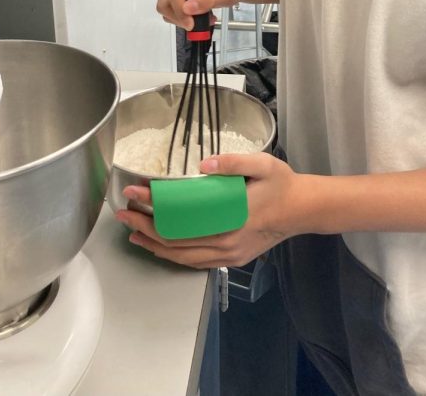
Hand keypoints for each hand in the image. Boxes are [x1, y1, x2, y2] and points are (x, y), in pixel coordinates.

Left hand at [116, 153, 300, 267]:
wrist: (302, 209)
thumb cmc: (281, 185)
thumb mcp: (263, 164)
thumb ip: (234, 162)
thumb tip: (205, 165)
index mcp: (230, 219)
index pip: (181, 217)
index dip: (154, 206)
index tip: (134, 192)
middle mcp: (226, 242)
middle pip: (175, 241)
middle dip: (144, 227)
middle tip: (123, 213)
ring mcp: (228, 254)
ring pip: (182, 256)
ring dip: (154, 245)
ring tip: (133, 232)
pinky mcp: (231, 259)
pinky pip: (195, 262)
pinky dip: (173, 256)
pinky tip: (161, 247)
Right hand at [156, 0, 246, 30]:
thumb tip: (187, 9)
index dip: (178, 8)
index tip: (190, 23)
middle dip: (178, 16)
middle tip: (194, 25)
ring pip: (166, 5)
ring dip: (180, 18)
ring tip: (201, 21)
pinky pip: (171, 7)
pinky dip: (181, 17)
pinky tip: (197, 18)